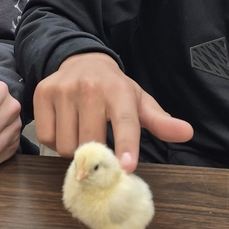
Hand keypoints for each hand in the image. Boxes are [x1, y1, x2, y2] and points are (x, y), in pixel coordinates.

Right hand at [33, 52, 192, 172]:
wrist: (81, 60)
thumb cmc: (113, 88)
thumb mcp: (138, 101)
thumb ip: (160, 121)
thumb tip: (187, 132)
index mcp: (119, 90)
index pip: (125, 122)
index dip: (126, 146)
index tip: (126, 167)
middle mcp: (89, 87)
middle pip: (91, 142)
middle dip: (96, 155)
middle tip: (99, 149)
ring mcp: (63, 89)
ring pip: (66, 144)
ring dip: (74, 150)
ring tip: (81, 134)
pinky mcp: (42, 94)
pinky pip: (46, 136)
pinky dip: (56, 141)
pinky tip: (65, 127)